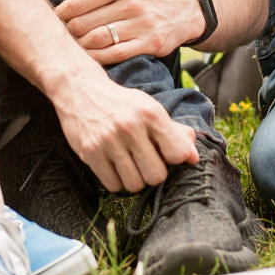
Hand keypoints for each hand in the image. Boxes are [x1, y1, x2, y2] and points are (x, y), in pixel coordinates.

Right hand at [49, 69, 199, 191]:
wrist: (80, 89)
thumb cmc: (121, 103)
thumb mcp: (149, 108)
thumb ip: (174, 132)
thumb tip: (194, 157)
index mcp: (151, 113)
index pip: (177, 154)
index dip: (173, 158)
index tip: (163, 152)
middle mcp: (130, 126)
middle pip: (156, 176)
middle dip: (152, 173)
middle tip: (144, 161)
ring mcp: (108, 140)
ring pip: (134, 185)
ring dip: (134, 179)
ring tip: (129, 164)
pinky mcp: (90, 152)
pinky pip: (113, 185)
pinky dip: (116, 181)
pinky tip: (113, 166)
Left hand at [54, 0, 199, 63]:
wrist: (180, 10)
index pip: (80, 1)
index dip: (62, 12)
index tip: (56, 17)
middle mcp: (134, 3)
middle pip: (86, 23)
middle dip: (68, 30)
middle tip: (60, 34)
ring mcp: (143, 25)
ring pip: (98, 40)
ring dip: (80, 45)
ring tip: (71, 44)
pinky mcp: (150, 44)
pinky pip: (116, 54)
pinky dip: (97, 57)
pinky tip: (89, 56)